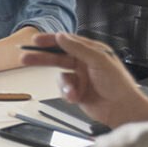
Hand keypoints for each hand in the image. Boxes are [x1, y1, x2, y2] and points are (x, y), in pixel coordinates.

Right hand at [20, 32, 147, 128]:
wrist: (122, 109)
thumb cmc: (119, 85)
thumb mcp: (99, 61)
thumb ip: (78, 48)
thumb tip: (62, 37)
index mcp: (92, 51)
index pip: (67, 42)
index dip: (51, 40)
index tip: (35, 41)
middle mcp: (85, 62)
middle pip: (58, 57)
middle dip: (42, 59)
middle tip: (25, 59)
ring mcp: (80, 77)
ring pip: (60, 77)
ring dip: (65, 85)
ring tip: (72, 92)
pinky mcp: (77, 91)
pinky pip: (63, 90)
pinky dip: (68, 93)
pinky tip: (76, 97)